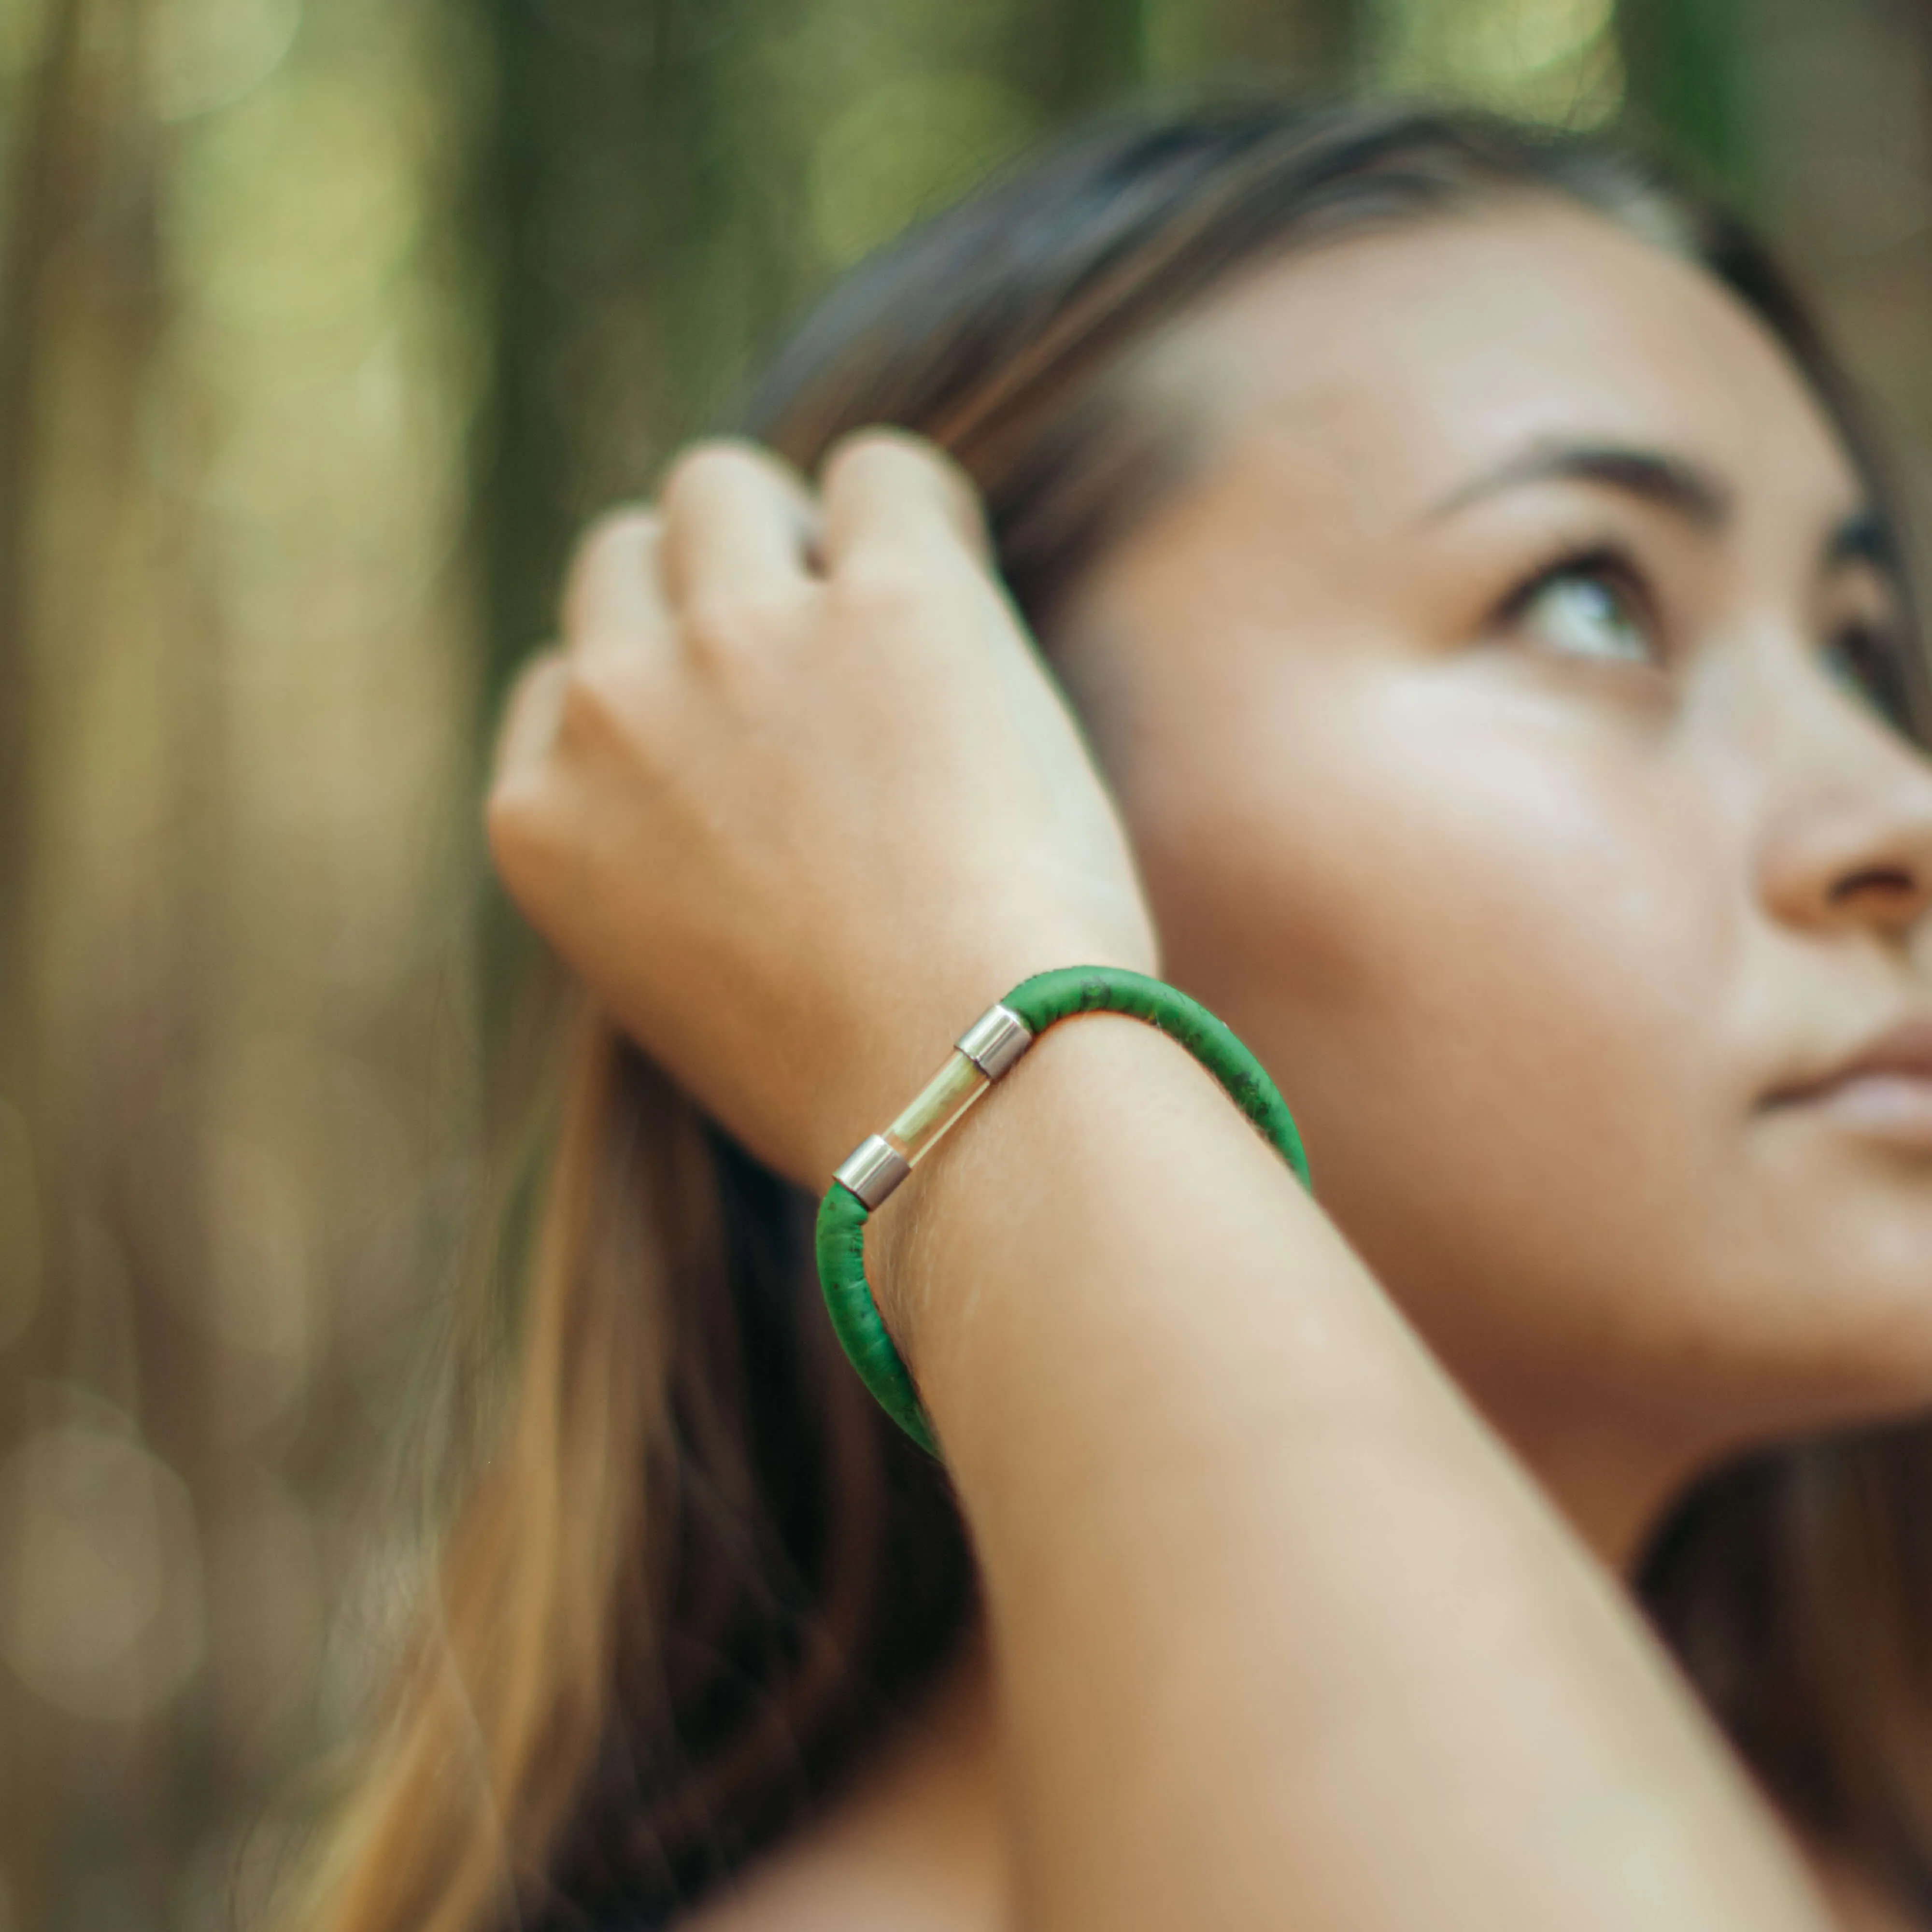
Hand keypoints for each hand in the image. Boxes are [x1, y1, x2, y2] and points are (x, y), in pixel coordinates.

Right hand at [487, 429, 1157, 1188]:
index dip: (664, 700)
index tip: (749, 754)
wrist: (959, 1094)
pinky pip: (883, 475)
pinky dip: (916, 519)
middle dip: (711, 593)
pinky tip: (961, 597)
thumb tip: (735, 803)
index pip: (565, 686)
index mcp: (541, 821)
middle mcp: (611, 709)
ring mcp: (737, 640)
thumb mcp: (692, 988)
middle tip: (825, 680)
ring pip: (722, 490)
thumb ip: (667, 870)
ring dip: (796, 537)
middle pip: (628, 559)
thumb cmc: (860, 1084)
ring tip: (890, 629)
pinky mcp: (887, 600)